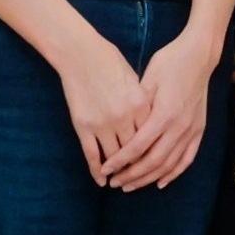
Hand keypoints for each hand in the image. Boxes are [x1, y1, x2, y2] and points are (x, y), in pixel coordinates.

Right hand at [52, 41, 149, 184]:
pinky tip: (100, 179)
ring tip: (121, 181)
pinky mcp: (84, 126)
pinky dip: (97, 170)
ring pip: (115, 157)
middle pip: (136, 151)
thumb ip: (144, 102)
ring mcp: (103, 123)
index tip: (154, 161)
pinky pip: (92, 154)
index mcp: (141, 104)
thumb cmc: (109, 61)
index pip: (151, 137)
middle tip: (139, 177)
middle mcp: (124, 117)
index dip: (153, 151)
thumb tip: (150, 120)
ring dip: (119, 171)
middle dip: (138, 166)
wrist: (80, 53)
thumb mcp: (135, 80)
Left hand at [103, 32, 216, 190]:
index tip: (105, 169)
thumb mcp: (148, 79)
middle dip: (131, 174)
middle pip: (152, 161)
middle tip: (114, 182)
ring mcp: (191, 131)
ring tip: (131, 185)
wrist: (199, 56)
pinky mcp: (199, 130)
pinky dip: (174, 173)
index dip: (120, 161)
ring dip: (149, 178)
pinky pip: (187, 159)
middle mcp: (179, 127)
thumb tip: (118, 128)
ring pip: (169, 164)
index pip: (137, 147)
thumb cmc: (170, 62)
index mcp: (164, 114)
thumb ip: (136, 106)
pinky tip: (161, 183)